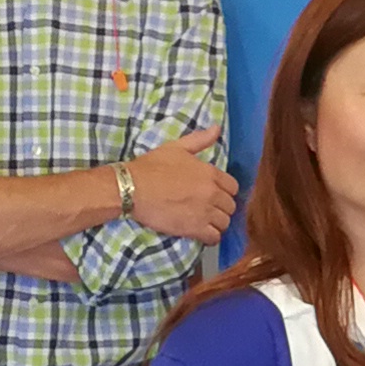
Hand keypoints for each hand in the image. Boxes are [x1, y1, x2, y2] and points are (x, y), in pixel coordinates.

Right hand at [127, 127, 236, 243]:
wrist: (131, 188)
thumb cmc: (151, 166)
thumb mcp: (176, 147)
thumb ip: (200, 140)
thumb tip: (217, 128)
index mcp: (210, 173)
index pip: (233, 187)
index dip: (225, 192)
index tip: (215, 195)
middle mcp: (211, 193)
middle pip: (230, 206)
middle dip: (222, 208)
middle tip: (209, 209)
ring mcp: (204, 212)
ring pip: (224, 223)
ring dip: (217, 223)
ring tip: (205, 222)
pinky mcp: (193, 228)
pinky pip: (214, 237)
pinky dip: (210, 237)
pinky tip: (202, 234)